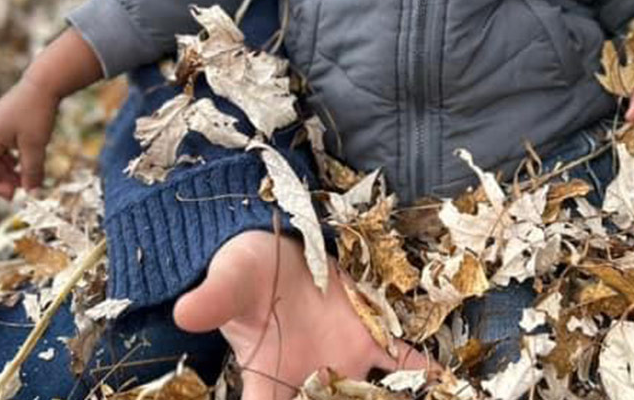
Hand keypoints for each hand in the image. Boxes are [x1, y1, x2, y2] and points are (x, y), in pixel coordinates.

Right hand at [0, 76, 58, 197]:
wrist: (43, 84)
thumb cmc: (37, 113)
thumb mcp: (36, 146)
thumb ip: (32, 171)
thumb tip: (32, 193)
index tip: (15, 195)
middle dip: (1, 179)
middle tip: (21, 189)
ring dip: (7, 170)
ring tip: (26, 177)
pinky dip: (9, 158)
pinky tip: (25, 162)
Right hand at [174, 231, 436, 399]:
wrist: (272, 249)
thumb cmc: (242, 272)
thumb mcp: (227, 283)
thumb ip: (213, 301)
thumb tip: (186, 312)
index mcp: (266, 382)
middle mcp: (309, 381)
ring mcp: (345, 361)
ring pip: (372, 396)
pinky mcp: (371, 336)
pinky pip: (403, 360)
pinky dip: (425, 374)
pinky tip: (447, 382)